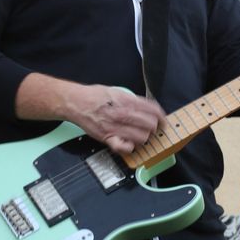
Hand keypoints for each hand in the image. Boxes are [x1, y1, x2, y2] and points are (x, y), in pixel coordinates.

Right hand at [14, 74, 166, 155]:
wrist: (76, 103)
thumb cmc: (95, 96)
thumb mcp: (117, 91)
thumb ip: (132, 99)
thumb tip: (147, 107)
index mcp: (126, 100)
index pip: (152, 109)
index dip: (162, 117)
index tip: (163, 121)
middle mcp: (122, 114)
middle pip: (150, 125)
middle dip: (154, 127)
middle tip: (153, 128)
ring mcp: (115, 127)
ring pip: (141, 137)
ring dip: (144, 137)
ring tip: (141, 135)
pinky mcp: (108, 138)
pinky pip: (125, 148)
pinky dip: (130, 147)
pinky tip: (129, 143)